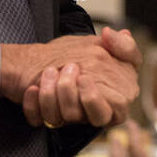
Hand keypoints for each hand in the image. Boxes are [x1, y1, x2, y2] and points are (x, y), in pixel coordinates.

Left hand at [1, 28, 139, 127]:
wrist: (40, 58)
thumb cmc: (76, 55)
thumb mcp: (103, 45)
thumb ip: (124, 46)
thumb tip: (122, 35)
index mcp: (114, 95)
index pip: (118, 108)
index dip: (98, 97)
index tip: (84, 78)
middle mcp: (92, 109)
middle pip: (92, 116)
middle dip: (74, 94)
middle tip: (66, 70)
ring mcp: (70, 117)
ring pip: (66, 118)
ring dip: (53, 95)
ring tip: (48, 72)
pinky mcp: (47, 119)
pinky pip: (40, 121)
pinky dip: (33, 105)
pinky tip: (33, 89)